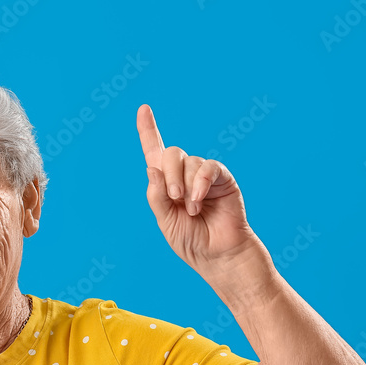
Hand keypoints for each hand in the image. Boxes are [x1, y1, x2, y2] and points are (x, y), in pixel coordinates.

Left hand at [136, 104, 260, 275]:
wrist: (218, 255)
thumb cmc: (191, 240)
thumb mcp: (165, 220)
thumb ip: (157, 196)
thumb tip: (152, 168)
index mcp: (166, 183)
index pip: (155, 152)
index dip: (148, 130)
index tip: (143, 109)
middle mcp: (184, 174)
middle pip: (171, 153)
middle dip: (169, 174)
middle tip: (175, 198)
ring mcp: (204, 175)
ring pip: (189, 162)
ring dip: (186, 186)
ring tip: (193, 210)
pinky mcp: (222, 179)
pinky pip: (208, 167)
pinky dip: (201, 182)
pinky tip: (199, 200)